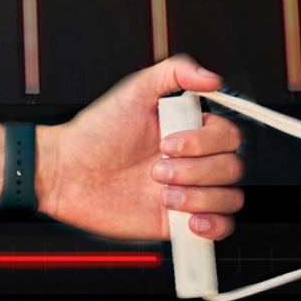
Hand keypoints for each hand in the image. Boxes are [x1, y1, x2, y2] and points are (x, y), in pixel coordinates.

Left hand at [36, 56, 242, 241]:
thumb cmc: (96, 134)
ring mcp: (190, 193)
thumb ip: (176, 72)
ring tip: (161, 194)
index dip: (204, 142)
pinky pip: (222, 228)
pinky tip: (188, 219)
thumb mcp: (134, 90)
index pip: (229, 136)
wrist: (68, 175)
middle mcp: (194, 162)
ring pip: (230, 198)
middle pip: (233, 168)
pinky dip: (214, 225)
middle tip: (154, 169)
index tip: (167, 142)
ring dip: (198, 197)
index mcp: (190, 132)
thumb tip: (213, 78)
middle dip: (194, 170)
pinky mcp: (179, 222)